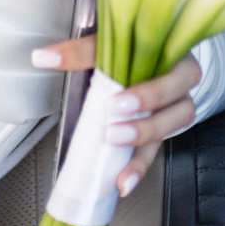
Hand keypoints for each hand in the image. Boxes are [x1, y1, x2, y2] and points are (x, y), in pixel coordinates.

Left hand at [30, 33, 200, 197]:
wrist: (149, 73)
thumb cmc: (131, 58)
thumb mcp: (106, 49)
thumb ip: (80, 51)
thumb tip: (43, 56)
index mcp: (169, 45)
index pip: (151, 45)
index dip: (125, 53)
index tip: (97, 69)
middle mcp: (181, 74)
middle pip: (177, 83)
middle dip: (148, 97)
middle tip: (115, 108)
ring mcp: (178, 104)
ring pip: (177, 117)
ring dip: (146, 131)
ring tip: (115, 139)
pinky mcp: (165, 132)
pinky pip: (159, 148)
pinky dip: (140, 166)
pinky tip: (123, 180)